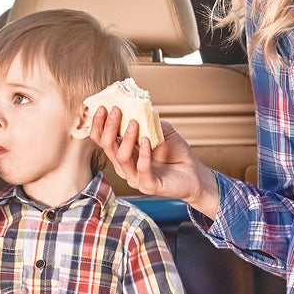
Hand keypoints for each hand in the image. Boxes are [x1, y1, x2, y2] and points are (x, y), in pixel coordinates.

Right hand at [88, 109, 219, 217]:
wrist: (194, 173)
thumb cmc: (176, 153)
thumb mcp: (161, 131)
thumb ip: (148, 121)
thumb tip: (138, 108)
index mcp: (123, 152)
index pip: (102, 139)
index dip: (99, 124)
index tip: (102, 107)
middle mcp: (125, 165)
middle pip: (107, 146)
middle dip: (109, 126)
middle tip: (115, 110)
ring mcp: (134, 177)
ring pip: (121, 157)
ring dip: (126, 138)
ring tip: (134, 122)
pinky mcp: (148, 185)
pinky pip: (141, 169)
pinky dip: (143, 153)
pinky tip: (147, 140)